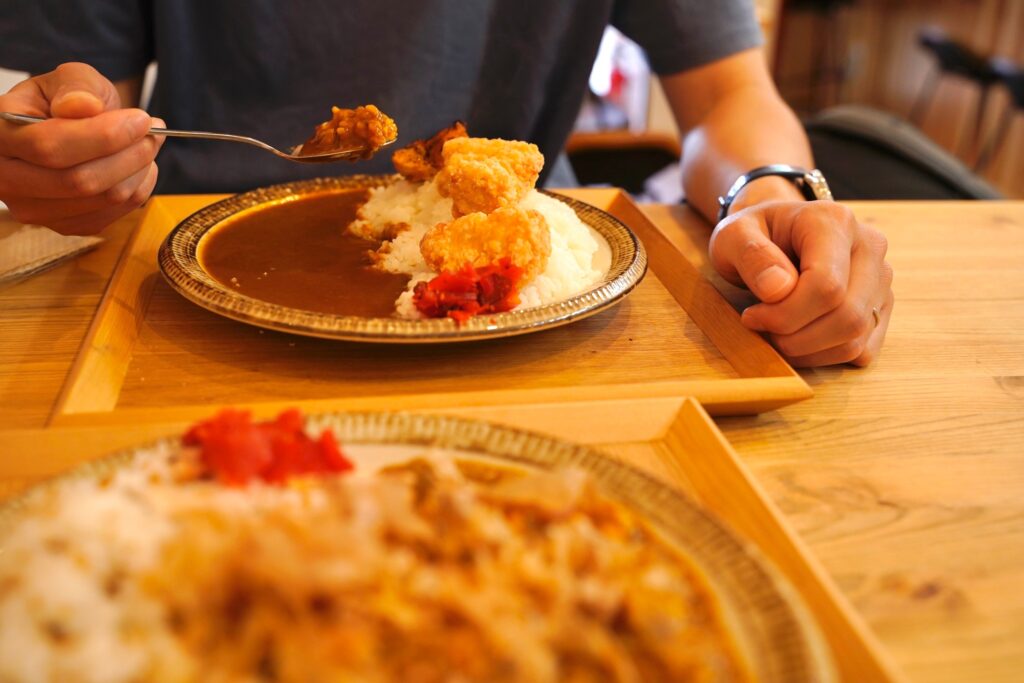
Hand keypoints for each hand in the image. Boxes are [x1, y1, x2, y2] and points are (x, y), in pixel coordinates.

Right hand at [0, 62, 163, 234]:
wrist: (69, 127)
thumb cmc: (66, 100)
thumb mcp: (69, 78)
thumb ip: (75, 87)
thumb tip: (82, 106)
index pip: (49, 146)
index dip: (102, 136)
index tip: (141, 120)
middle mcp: (6, 178)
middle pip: (78, 180)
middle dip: (128, 155)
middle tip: (153, 133)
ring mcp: (33, 209)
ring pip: (102, 198)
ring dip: (138, 170)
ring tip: (148, 144)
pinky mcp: (65, 226)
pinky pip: (114, 213)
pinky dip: (139, 188)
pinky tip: (138, 167)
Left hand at [709, 200, 893, 366]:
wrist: (776, 234)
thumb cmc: (755, 234)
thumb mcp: (733, 234)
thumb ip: (750, 256)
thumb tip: (777, 290)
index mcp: (835, 222)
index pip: (827, 285)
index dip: (785, 314)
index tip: (752, 315)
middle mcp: (869, 248)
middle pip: (847, 316)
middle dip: (795, 338)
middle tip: (762, 328)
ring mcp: (881, 280)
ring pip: (855, 339)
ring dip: (807, 351)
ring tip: (776, 333)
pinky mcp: (881, 307)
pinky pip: (861, 350)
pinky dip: (824, 356)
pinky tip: (797, 338)